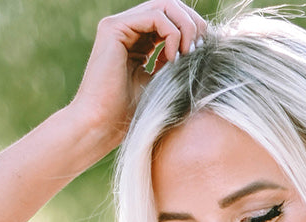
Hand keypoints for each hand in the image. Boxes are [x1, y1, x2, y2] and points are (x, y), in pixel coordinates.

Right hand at [70, 2, 206, 150]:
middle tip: (201, 48)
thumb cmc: (129, 115)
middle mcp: (128, 29)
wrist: (101, 126)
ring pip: (164, 5)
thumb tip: (204, 48)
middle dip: (193, 23)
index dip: (193, 30)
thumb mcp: (163, 84)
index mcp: (138, 41)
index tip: (203, 53)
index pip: (172, 20)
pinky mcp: (114, 27)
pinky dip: (172, 33)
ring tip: (189, 53)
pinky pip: (155, 15)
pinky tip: (172, 57)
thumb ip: (177, 63)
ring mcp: (119, 25)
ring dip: (185, 27)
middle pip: (170, 6)